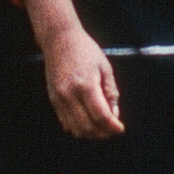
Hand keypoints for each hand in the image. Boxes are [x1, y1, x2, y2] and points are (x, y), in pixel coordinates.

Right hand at [21, 0, 122, 138]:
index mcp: (86, 85)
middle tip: (112, 129)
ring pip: (75, 129)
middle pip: (88, 127)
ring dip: (91, 133)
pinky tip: (88, 121)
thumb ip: (111, 92)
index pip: (101, 115)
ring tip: (101, 128)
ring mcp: (59, 99)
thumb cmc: (85, 51)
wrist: (59, 40)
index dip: (112, 127)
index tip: (120, 129)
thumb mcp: (105, 67)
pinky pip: (66, 123)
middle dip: (103, 133)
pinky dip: (79, 128)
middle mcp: (70, 95)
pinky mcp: (53, 100)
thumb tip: (114, 114)